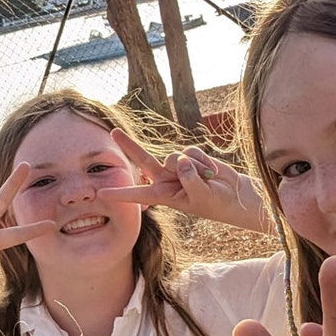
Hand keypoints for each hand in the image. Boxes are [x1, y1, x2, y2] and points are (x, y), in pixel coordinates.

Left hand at [98, 129, 270, 233]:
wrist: (234, 195)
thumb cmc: (216, 203)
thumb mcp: (201, 197)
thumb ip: (189, 180)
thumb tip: (180, 160)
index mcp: (164, 196)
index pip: (139, 194)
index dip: (120, 194)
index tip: (101, 194)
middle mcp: (166, 179)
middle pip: (144, 160)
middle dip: (129, 145)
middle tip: (113, 131)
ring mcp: (177, 167)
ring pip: (175, 156)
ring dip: (193, 166)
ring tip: (206, 179)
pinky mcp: (190, 157)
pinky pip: (190, 152)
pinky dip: (202, 160)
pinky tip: (210, 171)